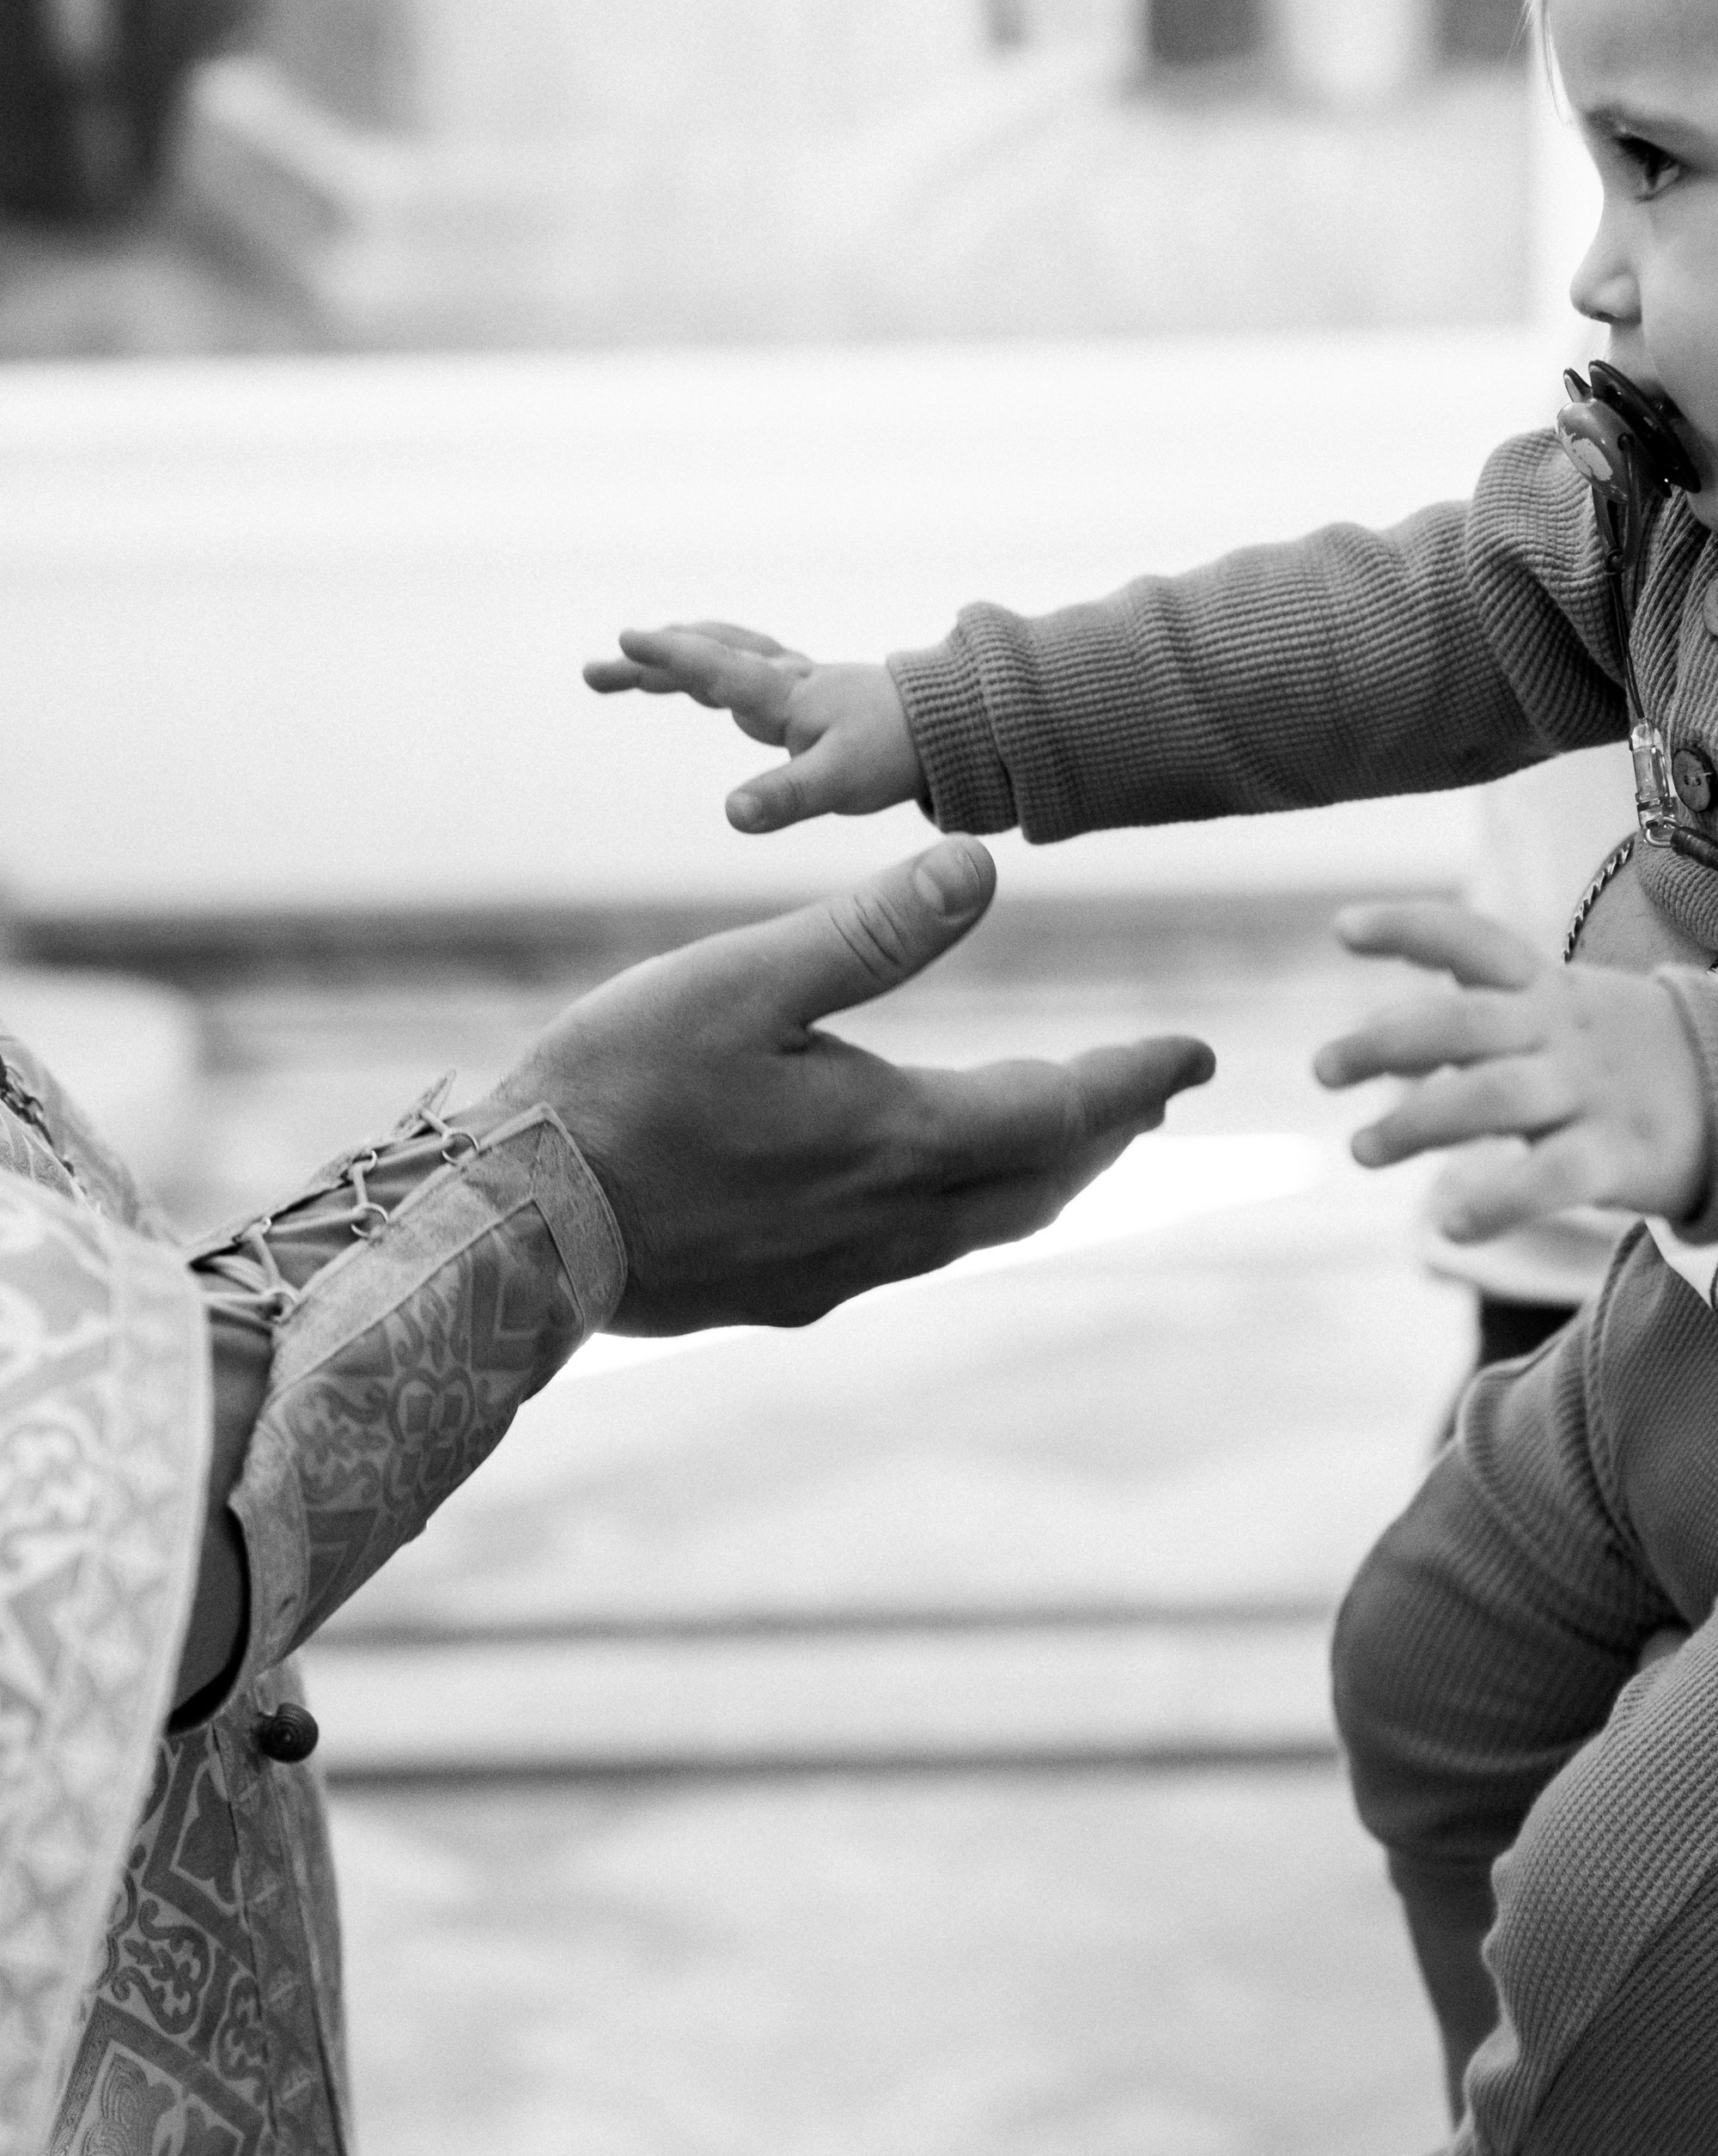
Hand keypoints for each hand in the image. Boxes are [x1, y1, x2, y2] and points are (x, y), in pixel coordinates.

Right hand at [469, 838, 1213, 1331]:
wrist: (518, 1231)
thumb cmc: (619, 1089)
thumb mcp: (742, 980)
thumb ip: (870, 929)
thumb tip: (982, 862)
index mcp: (897, 1135)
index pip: (1062, 1108)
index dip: (1136, 1076)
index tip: (1199, 1053)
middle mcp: (892, 1218)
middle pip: (1040, 1181)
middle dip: (1103, 1132)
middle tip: (1147, 1093)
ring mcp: (843, 1268)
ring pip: (984, 1225)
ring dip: (1041, 1178)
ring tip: (1067, 1140)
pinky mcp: (791, 1293)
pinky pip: (917, 1251)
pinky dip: (965, 1209)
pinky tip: (931, 1190)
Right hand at [583, 620, 925, 831]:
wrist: (951, 726)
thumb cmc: (893, 755)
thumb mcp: (838, 785)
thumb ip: (784, 798)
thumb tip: (732, 815)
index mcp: (786, 698)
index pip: (717, 670)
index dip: (669, 657)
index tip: (622, 641)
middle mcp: (785, 681)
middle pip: (708, 658)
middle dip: (652, 662)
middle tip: (596, 671)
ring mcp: (796, 682)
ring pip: (725, 656)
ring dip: (678, 659)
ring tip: (634, 665)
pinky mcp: (807, 693)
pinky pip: (746, 668)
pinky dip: (713, 664)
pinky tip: (705, 682)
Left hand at [1312, 901, 1709, 1240]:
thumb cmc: (1609, 1058)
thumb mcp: (1552, 1016)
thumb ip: (1471, 1024)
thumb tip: (1376, 1043)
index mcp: (1542, 988)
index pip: (1471, 940)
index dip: (1407, 929)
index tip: (1339, 930)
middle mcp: (1559, 1031)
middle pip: (1463, 1025)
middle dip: (1384, 1044)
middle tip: (1322, 1069)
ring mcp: (1589, 1091)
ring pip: (1492, 1098)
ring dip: (1415, 1124)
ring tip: (1361, 1149)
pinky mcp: (1617, 1154)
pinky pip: (1551, 1178)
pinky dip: (1497, 1204)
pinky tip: (1447, 1227)